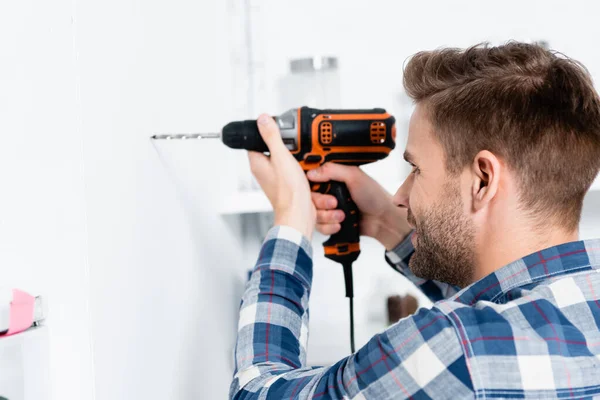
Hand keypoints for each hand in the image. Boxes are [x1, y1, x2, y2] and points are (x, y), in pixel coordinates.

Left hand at [248, 114, 315, 238]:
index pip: (256, 142)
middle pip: (275, 151)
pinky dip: (305, 172)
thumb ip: (272, 137)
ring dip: (299, 161)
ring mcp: (278, 180)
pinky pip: (298, 174)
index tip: (277, 130)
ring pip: (289, 162)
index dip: (266, 134)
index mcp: (258, 164)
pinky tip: (310, 173)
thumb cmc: (288, 192)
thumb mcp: (281, 157)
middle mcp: (266, 172)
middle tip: (294, 148)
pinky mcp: (290, 187)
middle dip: (288, 148)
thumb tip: (262, 120)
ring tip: (303, 163)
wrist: (299, 214)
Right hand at [307, 163, 410, 249]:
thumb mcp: (354, 176)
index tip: (317, 188)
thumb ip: (332, 170)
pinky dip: (329, 227)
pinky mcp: (330, 223)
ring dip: (327, 216)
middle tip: (334, 203)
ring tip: (342, 216)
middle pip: (309, 199)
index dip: (309, 186)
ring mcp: (328, 209)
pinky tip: (340, 224)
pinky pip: (319, 227)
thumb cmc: (374, 195)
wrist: (383, 219)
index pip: (309, 180)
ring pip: (313, 214)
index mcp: (332, 178)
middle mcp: (327, 193)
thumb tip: (310, 173)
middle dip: (321, 203)